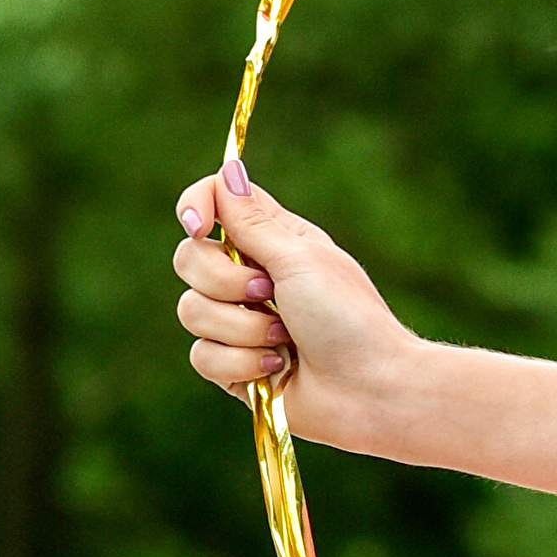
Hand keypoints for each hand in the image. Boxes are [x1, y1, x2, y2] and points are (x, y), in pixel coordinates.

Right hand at [173, 160, 419, 452]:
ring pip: (192, 311)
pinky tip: (278, 368)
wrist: (366, 387)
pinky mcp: (232, 365)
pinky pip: (202, 356)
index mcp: (272, 239)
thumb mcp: (300, 260)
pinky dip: (242, 362)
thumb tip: (229, 169)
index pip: (216, 204)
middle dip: (225, 281)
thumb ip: (253, 223)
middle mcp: (250, 275)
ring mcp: (239, 322)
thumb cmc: (346, 315)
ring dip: (243, 328)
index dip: (197, 207)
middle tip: (269, 292)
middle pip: (190, 259)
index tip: (199, 227)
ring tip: (286, 338)